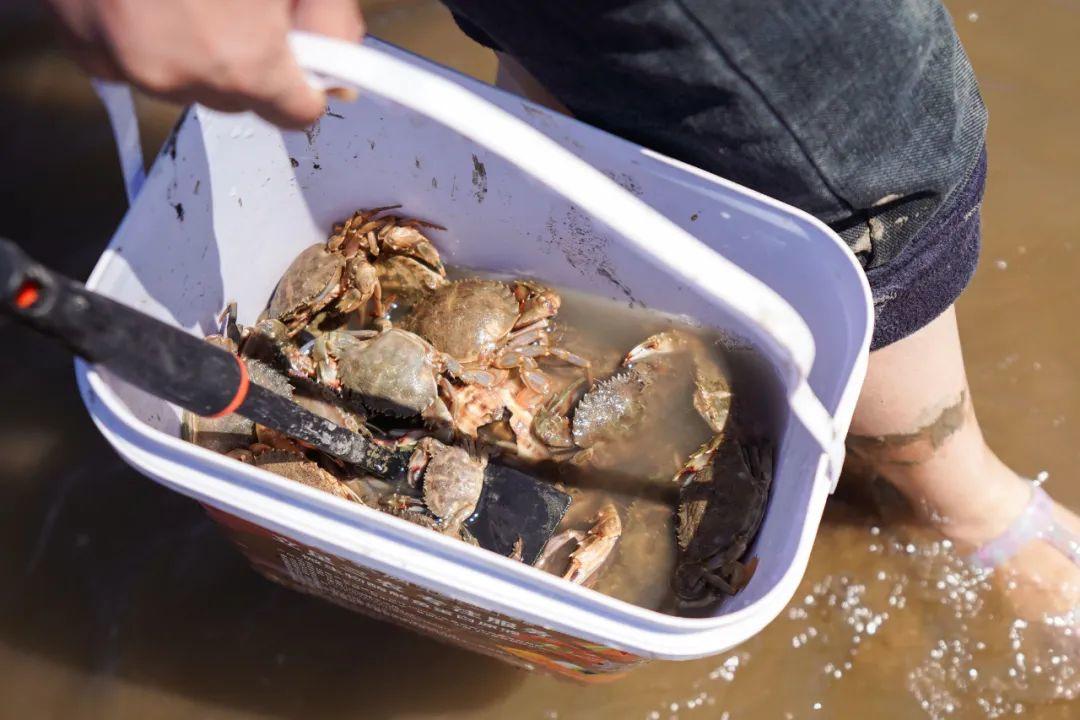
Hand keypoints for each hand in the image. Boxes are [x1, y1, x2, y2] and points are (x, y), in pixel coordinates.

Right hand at [44, 0, 363, 127]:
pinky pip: (127, 63)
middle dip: (246, 59)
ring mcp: (123, 62)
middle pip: (238, 98)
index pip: (297, 112)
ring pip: (183, 82)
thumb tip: (338, 63)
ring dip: (193, 49)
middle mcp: (178, 73)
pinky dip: (142, 37)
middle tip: (240, 4)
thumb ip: (327, 17)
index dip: (304, 80)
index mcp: (243, 60)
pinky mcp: (83, 44)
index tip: (303, 60)